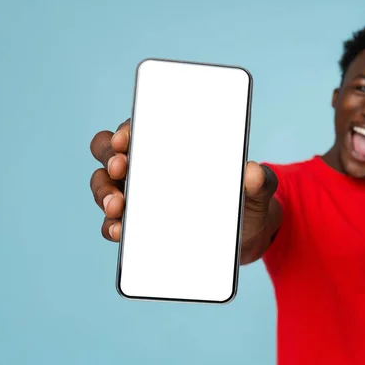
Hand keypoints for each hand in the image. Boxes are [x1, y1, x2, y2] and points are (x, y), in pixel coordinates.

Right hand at [89, 119, 278, 244]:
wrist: (250, 236)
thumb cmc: (249, 201)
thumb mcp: (259, 189)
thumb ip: (260, 181)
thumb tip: (253, 173)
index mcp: (175, 148)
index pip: (140, 129)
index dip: (127, 129)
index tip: (128, 138)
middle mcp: (151, 168)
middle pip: (112, 154)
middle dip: (110, 158)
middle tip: (122, 168)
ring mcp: (143, 198)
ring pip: (106, 187)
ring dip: (104, 193)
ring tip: (118, 206)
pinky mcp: (142, 228)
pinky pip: (116, 224)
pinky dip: (112, 227)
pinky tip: (119, 232)